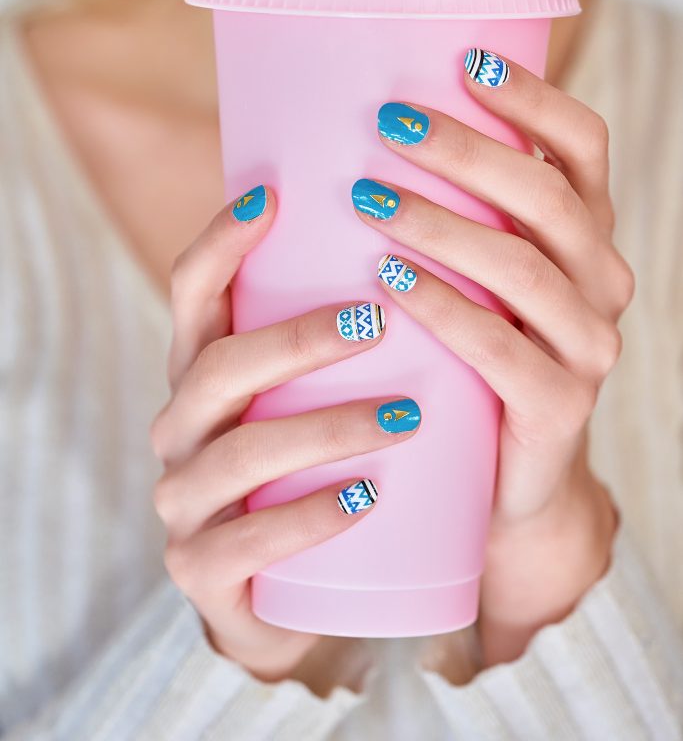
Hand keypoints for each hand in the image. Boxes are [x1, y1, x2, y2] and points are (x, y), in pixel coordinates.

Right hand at [150, 189, 420, 684]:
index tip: (275, 196)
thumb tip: (421, 231)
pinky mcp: (202, 572)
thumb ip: (344, 327)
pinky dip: (310, 516)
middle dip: (297, 338)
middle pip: (220, 367)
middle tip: (379, 318)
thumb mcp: (315, 390)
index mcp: (200, 369)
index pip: (191, 292)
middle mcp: (180, 426)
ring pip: (241, 455)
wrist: (304, 594)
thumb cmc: (319, 465)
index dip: (220, 242)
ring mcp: (185, 501)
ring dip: (323, 428)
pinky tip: (369, 498)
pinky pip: (248, 543)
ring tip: (406, 416)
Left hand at [354, 50, 634, 664]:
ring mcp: (589, 346)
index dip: (533, 98)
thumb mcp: (469, 273)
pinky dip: (444, 309)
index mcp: (583, 232)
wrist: (500, 475)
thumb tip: (355, 126)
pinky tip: (388, 282)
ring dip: (444, 225)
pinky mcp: (560, 407)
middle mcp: (600, 279)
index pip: (582, 146)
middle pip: (547, 196)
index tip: (464, 60)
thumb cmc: (465, 351)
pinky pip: (502, 349)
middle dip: (467, 152)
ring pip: (524, 267)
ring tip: (369, 197)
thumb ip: (447, 210)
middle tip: (388, 122)